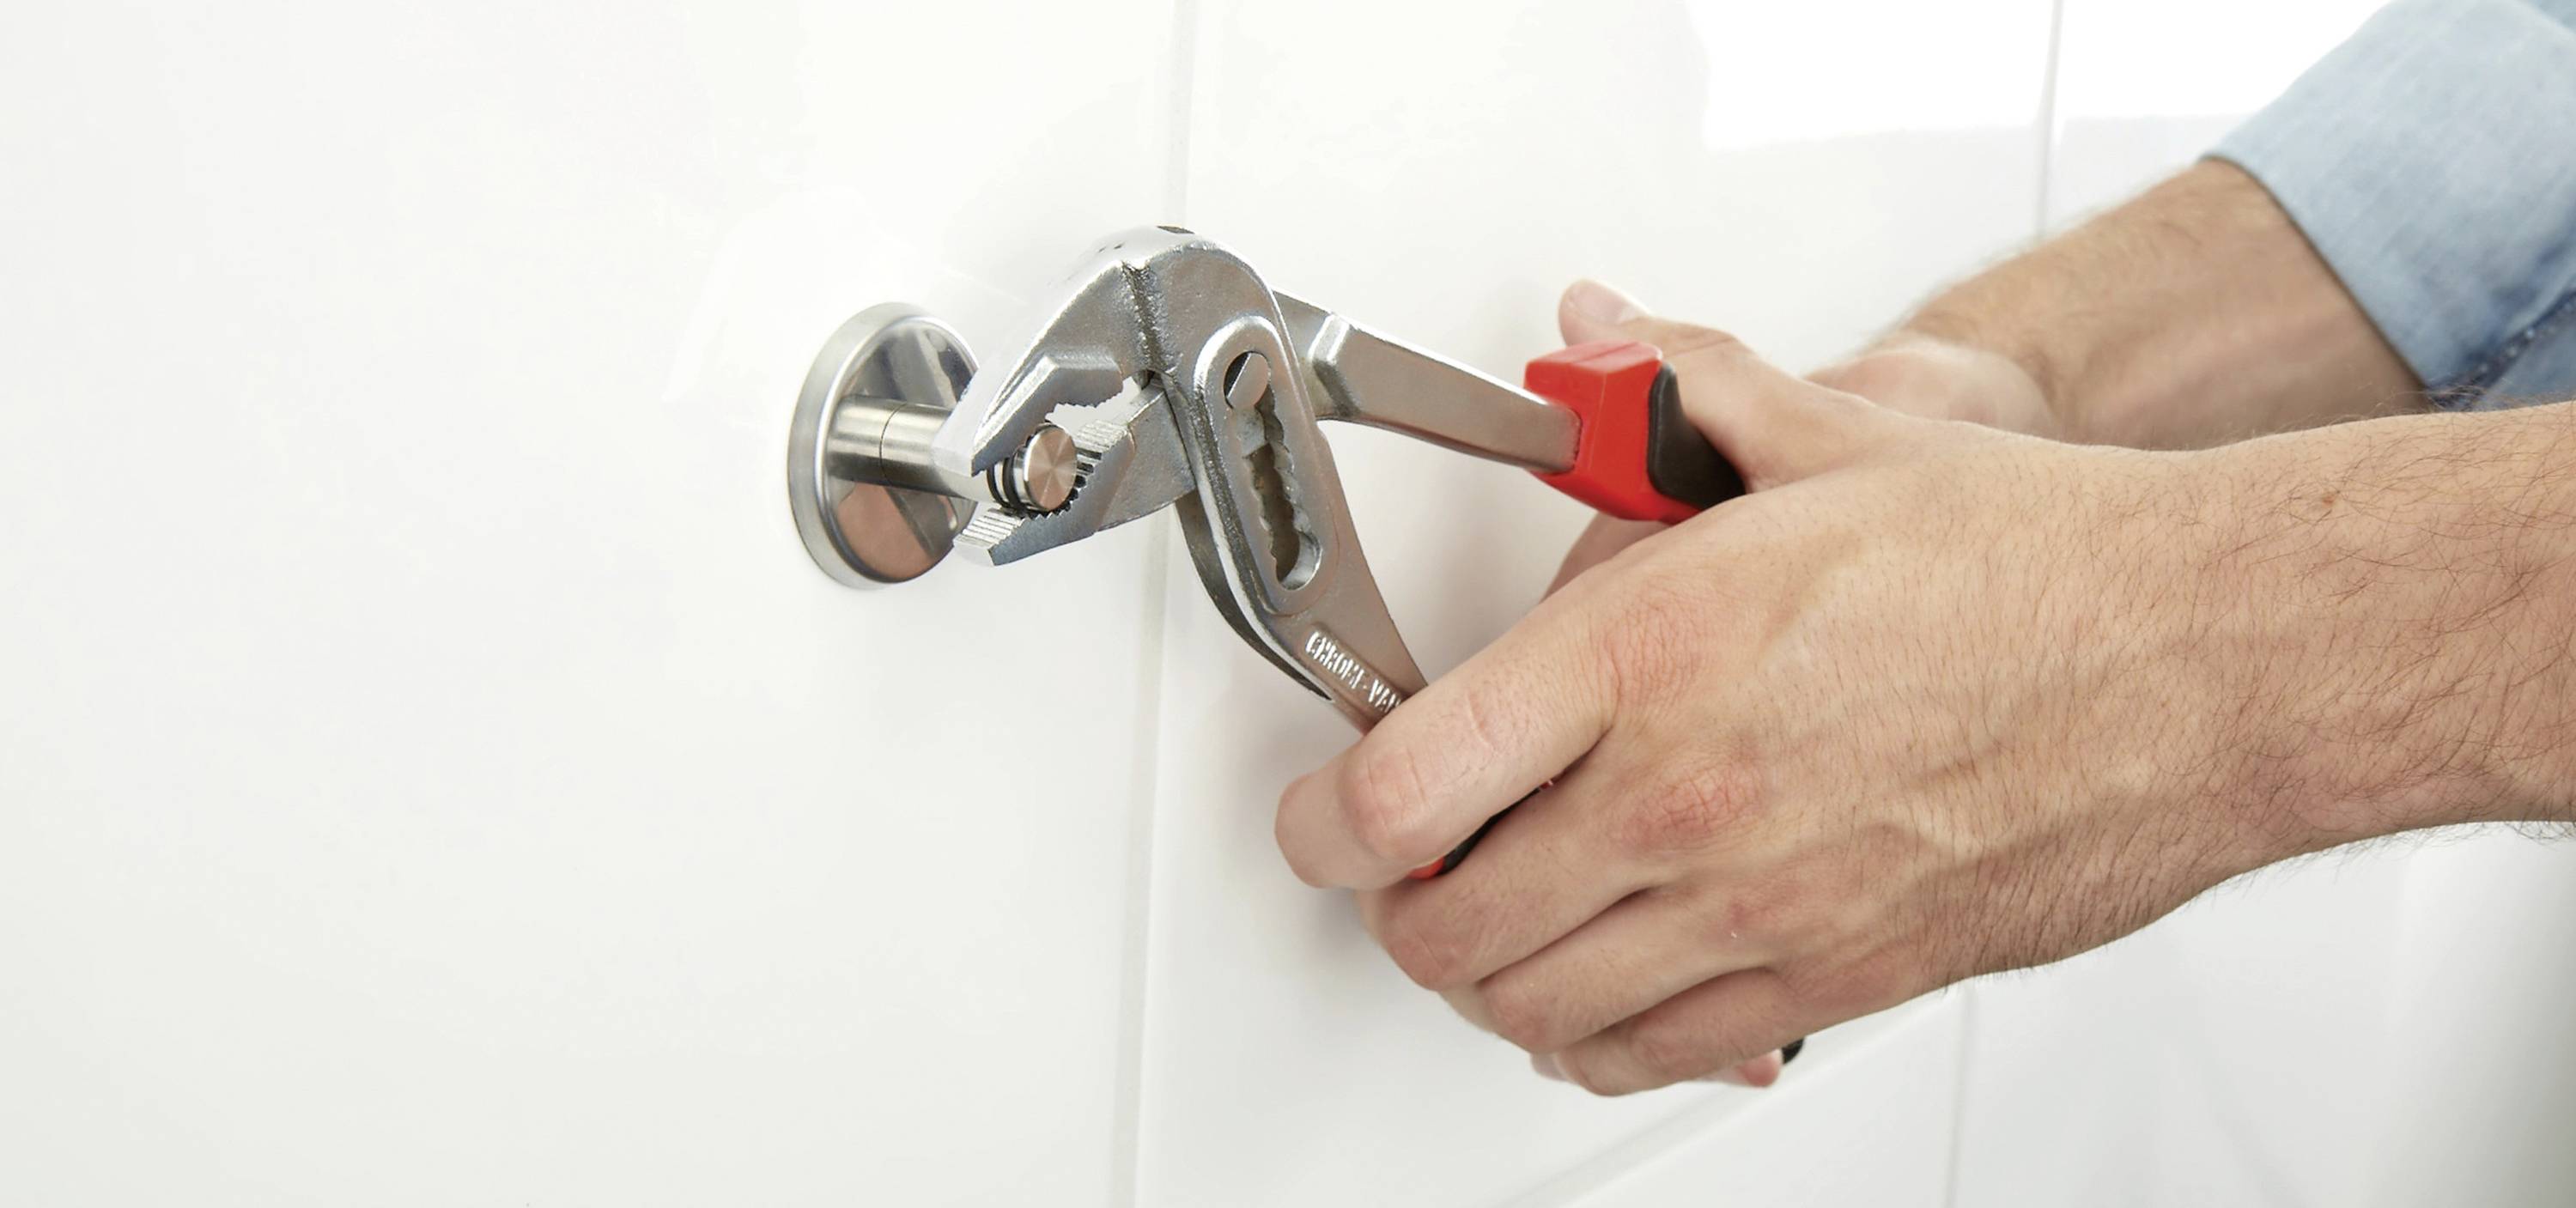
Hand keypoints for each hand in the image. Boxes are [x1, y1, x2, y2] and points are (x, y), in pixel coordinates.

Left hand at [1276, 317, 2302, 1094]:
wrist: (2206, 661)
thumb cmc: (2035, 561)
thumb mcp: (1827, 436)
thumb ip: (1675, 389)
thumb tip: (1594, 339)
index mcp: (1650, 655)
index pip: (1399, 789)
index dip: (1321, 819)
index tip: (1322, 811)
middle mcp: (1685, 799)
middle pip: (1440, 923)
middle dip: (1393, 900)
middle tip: (1403, 858)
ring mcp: (1758, 907)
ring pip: (1528, 1008)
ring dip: (1482, 972)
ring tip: (1493, 915)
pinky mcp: (1831, 980)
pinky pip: (1651, 1053)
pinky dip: (1591, 1036)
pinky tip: (1600, 984)